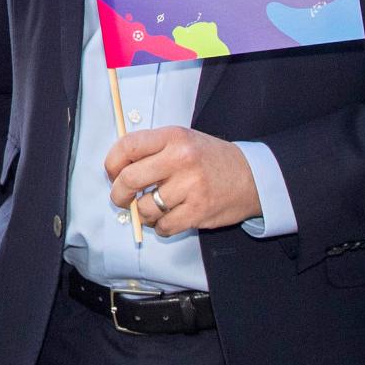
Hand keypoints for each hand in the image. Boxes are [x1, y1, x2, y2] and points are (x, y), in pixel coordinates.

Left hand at [106, 127, 262, 235]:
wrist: (254, 176)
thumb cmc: (211, 159)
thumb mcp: (183, 141)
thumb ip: (152, 150)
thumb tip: (116, 170)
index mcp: (173, 137)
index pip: (127, 146)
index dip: (111, 164)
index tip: (112, 174)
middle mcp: (181, 159)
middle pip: (129, 179)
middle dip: (119, 194)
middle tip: (122, 199)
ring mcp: (191, 186)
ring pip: (145, 208)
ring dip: (143, 214)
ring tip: (153, 209)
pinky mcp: (199, 210)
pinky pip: (164, 226)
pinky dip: (161, 227)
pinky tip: (168, 218)